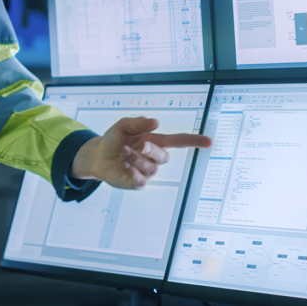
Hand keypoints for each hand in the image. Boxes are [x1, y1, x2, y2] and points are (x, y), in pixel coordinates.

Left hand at [71, 116, 211, 189]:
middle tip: (140, 145)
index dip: (193, 141)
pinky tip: (124, 165)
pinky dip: (134, 172)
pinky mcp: (136, 183)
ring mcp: (146, 172)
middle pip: (164, 157)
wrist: (97, 155)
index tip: (208, 142)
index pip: (179, 142)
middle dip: (152, 150)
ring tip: (123, 152)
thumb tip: (156, 122)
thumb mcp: (123, 126)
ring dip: (136, 159)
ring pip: (151, 168)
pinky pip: (142, 181)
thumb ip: (139, 123)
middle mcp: (153, 158)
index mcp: (155, 142)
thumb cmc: (114, 139)